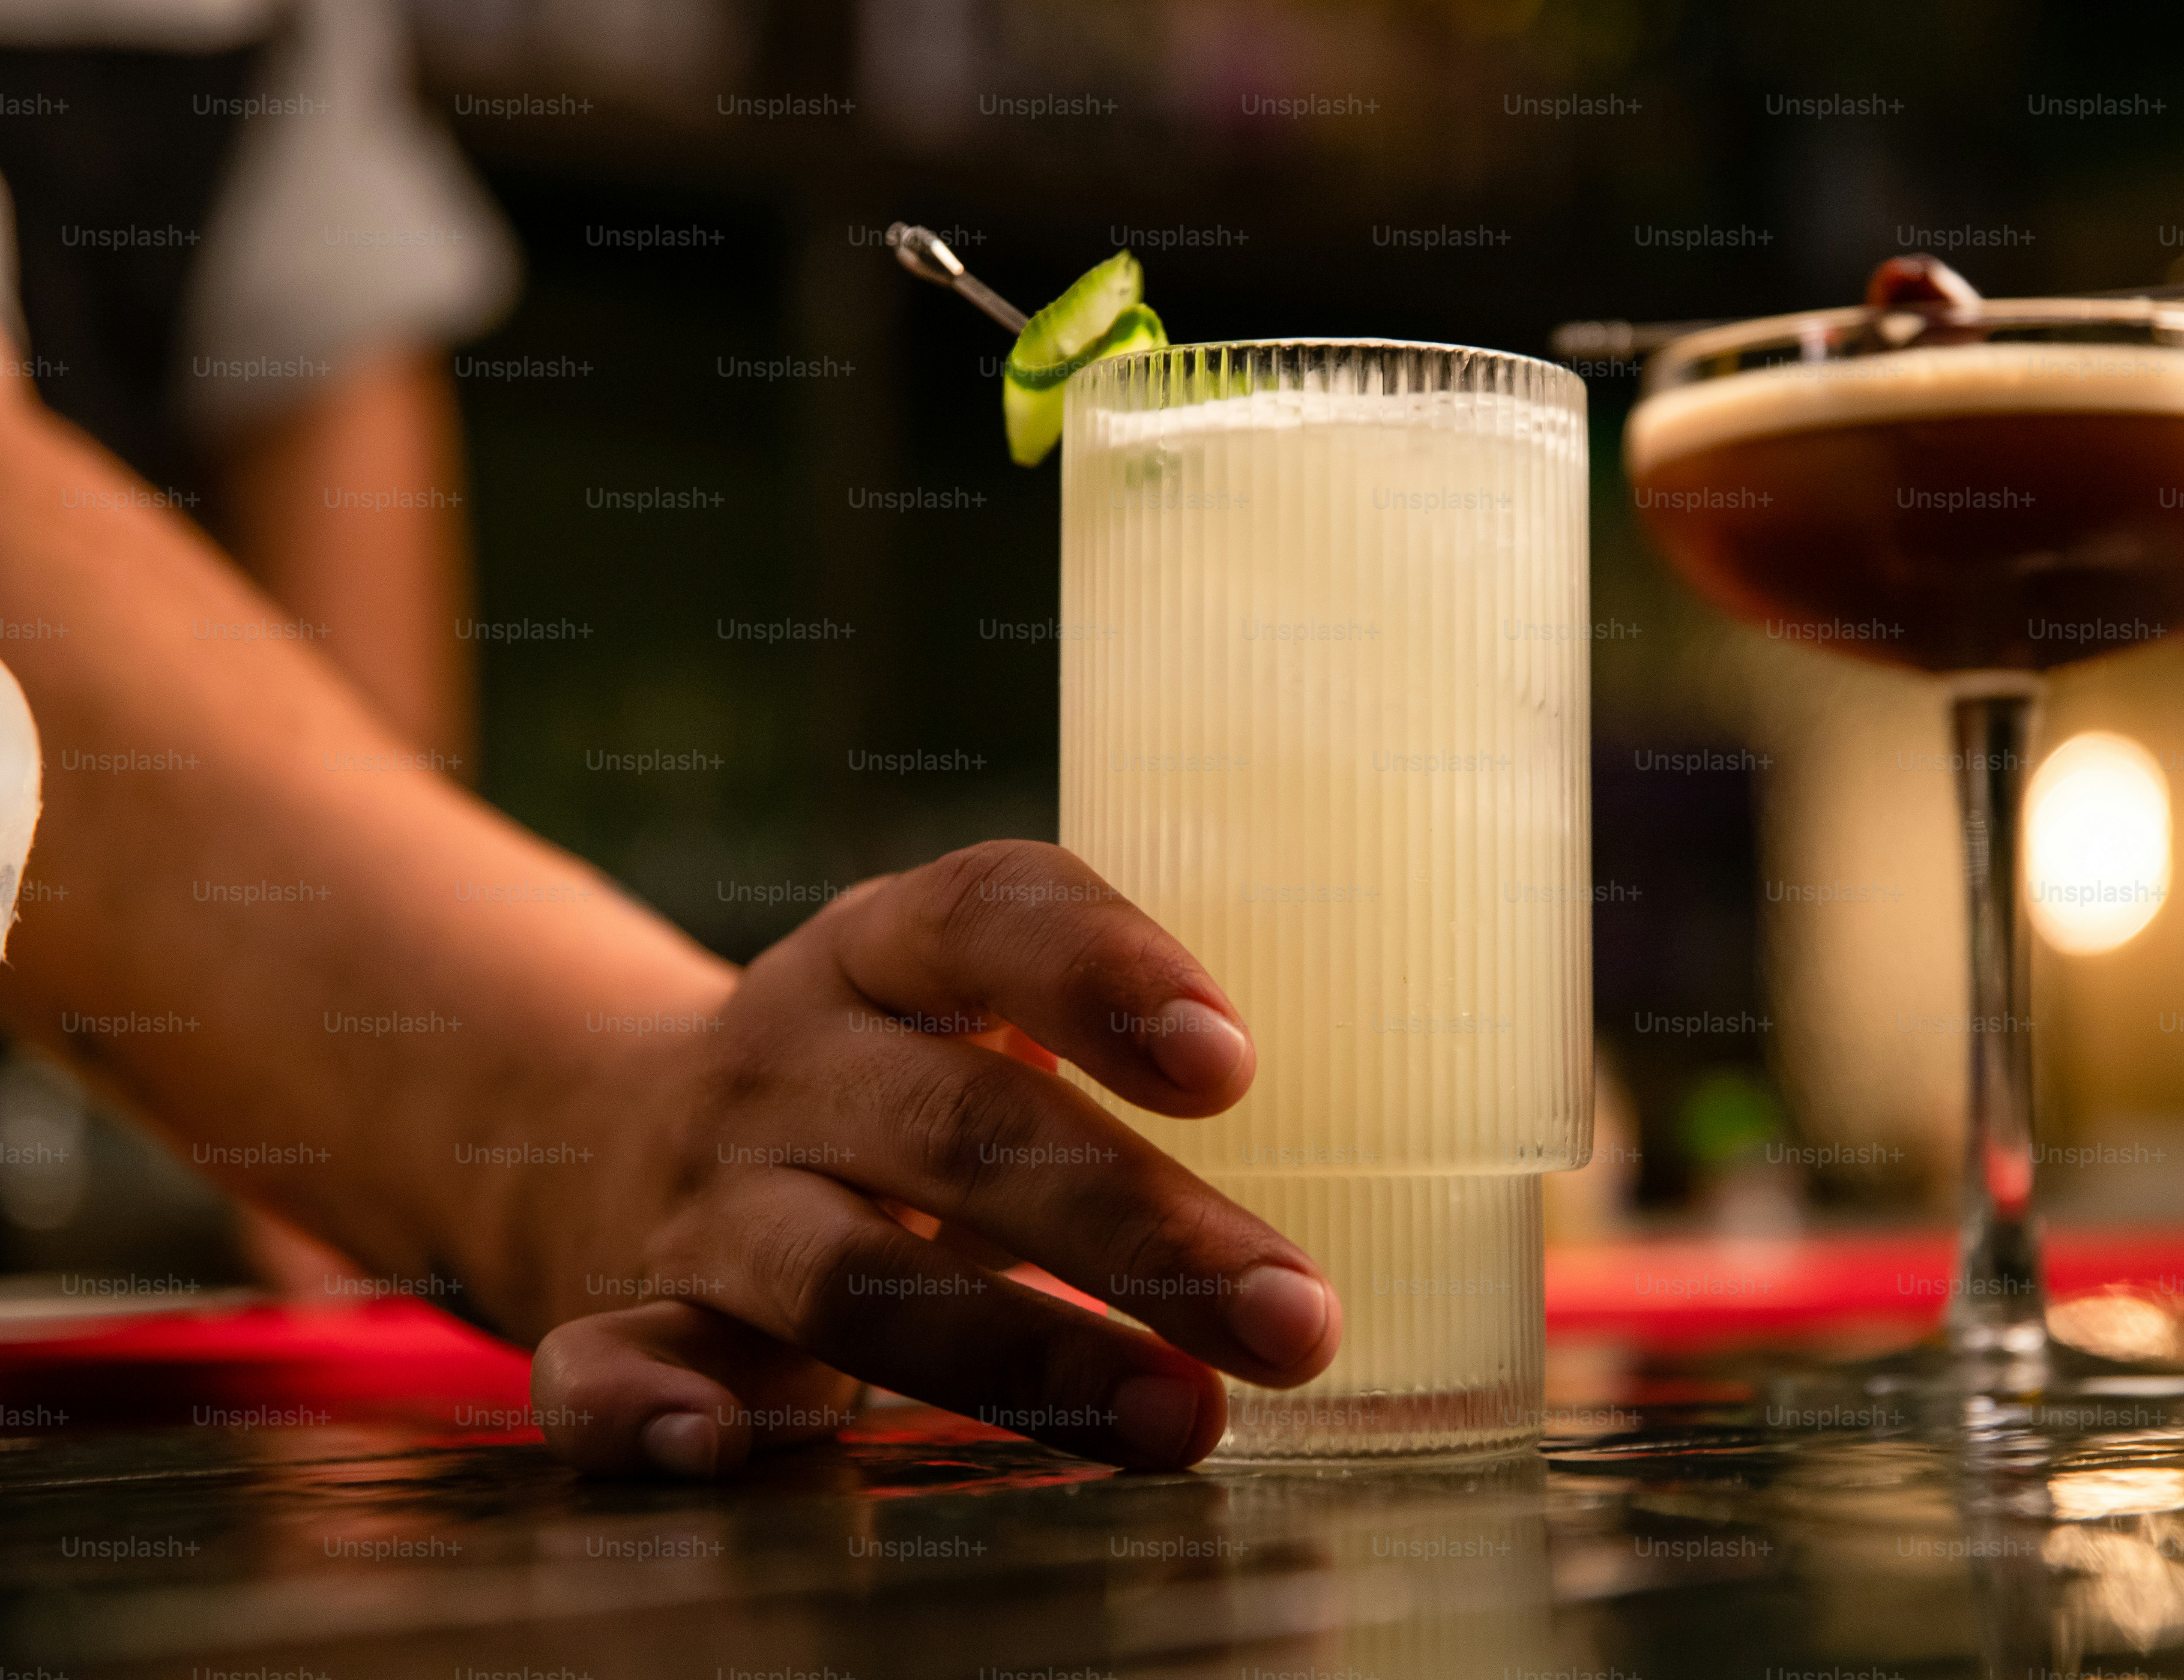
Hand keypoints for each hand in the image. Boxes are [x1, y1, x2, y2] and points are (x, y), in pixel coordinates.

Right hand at [502, 841, 1341, 1474]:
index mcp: (884, 949)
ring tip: (1178, 1425)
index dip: (1108, 974)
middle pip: (961, 1126)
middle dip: (1139, 1230)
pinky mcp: (631, 1313)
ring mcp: (709, 1193)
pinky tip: (720, 1459)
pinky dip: (646, 1412)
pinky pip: (608, 1366)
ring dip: (1013, 1354)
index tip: (1233, 1066)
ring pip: (845, 1271)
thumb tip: (1386, 1129)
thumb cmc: (892, 1076)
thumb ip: (1110, 1033)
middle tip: (1296, 1320)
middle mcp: (792, 1056)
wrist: (621, 1129)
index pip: (995, 914)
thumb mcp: (966, 1006)